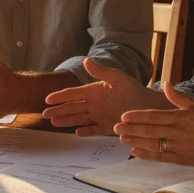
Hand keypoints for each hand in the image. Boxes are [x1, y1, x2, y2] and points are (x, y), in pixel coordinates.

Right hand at [42, 58, 168, 135]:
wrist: (149, 105)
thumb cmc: (133, 89)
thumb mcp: (117, 78)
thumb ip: (100, 72)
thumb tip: (85, 60)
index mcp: (94, 91)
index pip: (73, 94)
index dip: (60, 96)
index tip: (47, 99)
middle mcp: (94, 103)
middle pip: (72, 107)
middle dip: (58, 110)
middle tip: (45, 114)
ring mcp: (99, 115)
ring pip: (79, 118)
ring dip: (67, 120)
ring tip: (54, 123)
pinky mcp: (107, 126)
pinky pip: (93, 129)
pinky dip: (85, 131)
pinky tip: (76, 132)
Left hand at [113, 83, 193, 164]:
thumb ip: (179, 97)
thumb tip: (165, 84)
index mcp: (180, 117)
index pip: (154, 116)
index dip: (137, 116)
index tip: (124, 116)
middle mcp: (178, 132)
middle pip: (150, 130)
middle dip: (131, 128)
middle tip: (115, 127)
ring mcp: (179, 147)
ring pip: (153, 144)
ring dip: (135, 141)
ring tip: (121, 138)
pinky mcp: (181, 159)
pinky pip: (161, 157)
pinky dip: (147, 154)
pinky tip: (135, 151)